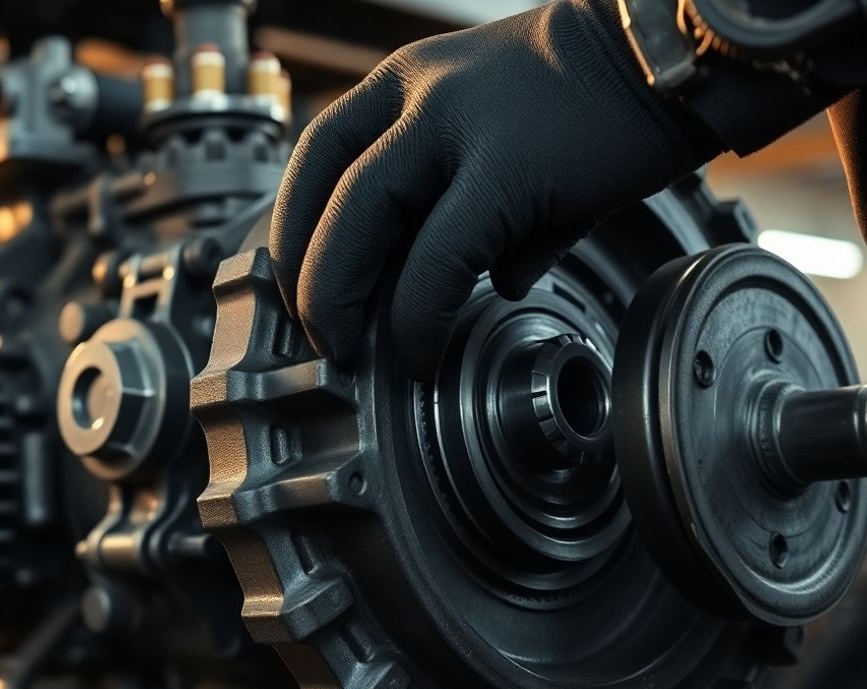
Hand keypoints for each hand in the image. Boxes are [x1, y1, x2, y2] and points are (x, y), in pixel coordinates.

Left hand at [271, 0, 722, 379]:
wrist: (675, 54)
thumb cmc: (593, 103)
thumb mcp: (507, 139)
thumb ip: (478, 204)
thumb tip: (494, 283)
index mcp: (404, 84)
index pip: (315, 159)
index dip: (294, 231)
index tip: (296, 288)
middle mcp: (418, 96)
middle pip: (326, 197)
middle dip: (309, 281)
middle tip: (319, 338)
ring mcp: (457, 126)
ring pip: (362, 224)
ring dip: (343, 300)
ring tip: (353, 353)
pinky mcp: (507, 170)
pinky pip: (439, 258)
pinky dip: (419, 315)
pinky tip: (423, 351)